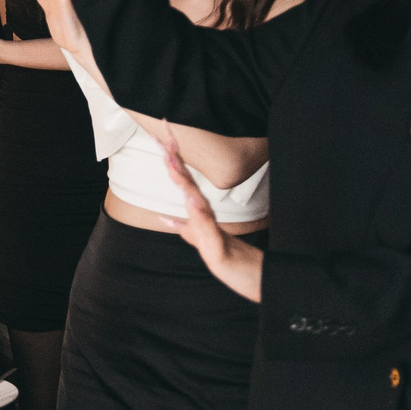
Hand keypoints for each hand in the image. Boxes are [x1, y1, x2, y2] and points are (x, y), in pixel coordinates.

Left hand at [161, 135, 261, 300]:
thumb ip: (185, 228)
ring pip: (193, 197)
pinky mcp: (216, 244)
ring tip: (170, 160)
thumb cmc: (226, 257)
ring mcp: (211, 226)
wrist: (250, 277)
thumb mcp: (200, 241)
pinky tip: (191, 198)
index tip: (160, 135)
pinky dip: (198, 212)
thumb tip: (164, 218)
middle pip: (186, 180)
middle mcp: (206, 212)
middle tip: (164, 133)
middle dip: (174, 156)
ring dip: (182, 178)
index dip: (171, 157)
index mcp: (199, 210)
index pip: (182, 179)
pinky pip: (206, 226)